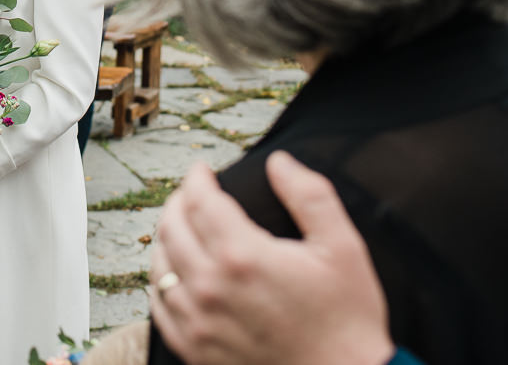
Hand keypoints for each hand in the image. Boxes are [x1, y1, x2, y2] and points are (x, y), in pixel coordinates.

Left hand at [149, 153, 393, 364]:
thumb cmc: (347, 316)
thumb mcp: (342, 247)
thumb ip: (309, 195)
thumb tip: (279, 161)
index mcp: (242, 256)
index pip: (199, 201)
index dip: (196, 178)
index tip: (202, 169)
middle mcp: (211, 288)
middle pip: (172, 228)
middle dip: (178, 202)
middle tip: (191, 193)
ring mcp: (199, 323)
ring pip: (160, 266)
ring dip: (167, 239)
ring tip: (181, 227)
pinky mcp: (196, 350)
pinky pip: (160, 308)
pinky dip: (161, 282)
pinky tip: (173, 273)